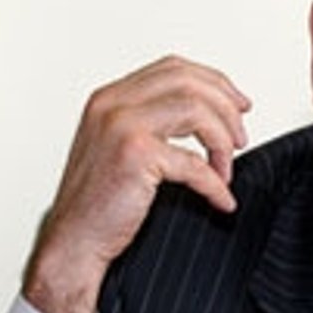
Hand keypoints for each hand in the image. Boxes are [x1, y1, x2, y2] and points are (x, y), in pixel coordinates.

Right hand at [22, 55, 251, 312]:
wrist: (72, 243)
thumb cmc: (99, 203)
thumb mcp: (123, 147)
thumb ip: (156, 122)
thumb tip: (213, 114)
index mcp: (110, 97)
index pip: (175, 68)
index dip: (215, 83)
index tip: (239, 104)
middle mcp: (113, 104)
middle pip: (190, 82)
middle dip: (226, 109)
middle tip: (240, 138)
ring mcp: (122, 126)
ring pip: (197, 110)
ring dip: (222, 141)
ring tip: (225, 169)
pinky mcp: (135, 155)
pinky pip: (194, 163)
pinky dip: (215, 184)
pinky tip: (221, 198)